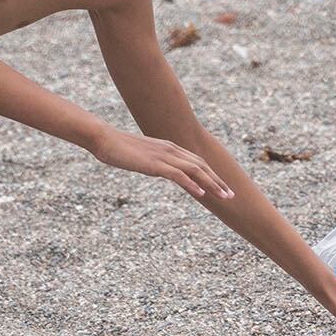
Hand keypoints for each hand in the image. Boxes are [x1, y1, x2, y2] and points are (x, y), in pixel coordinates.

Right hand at [85, 126, 234, 201]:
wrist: (104, 138)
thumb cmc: (118, 148)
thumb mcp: (141, 156)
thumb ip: (153, 161)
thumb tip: (158, 169)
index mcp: (168, 147)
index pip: (196, 161)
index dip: (211, 174)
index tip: (222, 186)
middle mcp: (170, 150)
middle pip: (201, 166)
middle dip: (218, 181)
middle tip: (231, 195)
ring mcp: (163, 156)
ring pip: (195, 171)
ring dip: (212, 184)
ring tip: (224, 197)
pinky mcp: (155, 164)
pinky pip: (178, 175)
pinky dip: (192, 184)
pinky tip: (202, 194)